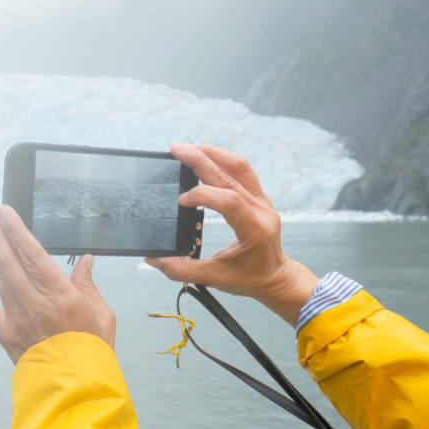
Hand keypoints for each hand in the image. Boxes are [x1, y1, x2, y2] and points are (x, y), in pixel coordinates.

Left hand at [0, 205, 115, 362]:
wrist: (76, 388)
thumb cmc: (93, 351)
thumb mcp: (102, 313)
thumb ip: (88, 284)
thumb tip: (85, 261)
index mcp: (59, 293)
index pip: (31, 251)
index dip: (15, 228)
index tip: (6, 211)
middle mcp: (33, 300)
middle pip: (9, 258)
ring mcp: (16, 317)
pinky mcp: (5, 333)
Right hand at [144, 143, 317, 325]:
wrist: (276, 278)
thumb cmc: (249, 279)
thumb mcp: (214, 278)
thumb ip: (182, 269)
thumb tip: (153, 259)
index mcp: (254, 230)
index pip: (229, 201)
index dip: (202, 195)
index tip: (181, 201)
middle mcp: (262, 210)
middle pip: (232, 174)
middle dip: (202, 159)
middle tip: (176, 149)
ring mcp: (263, 201)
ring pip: (240, 166)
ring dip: (213, 153)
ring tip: (188, 149)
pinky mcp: (259, 197)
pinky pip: (242, 171)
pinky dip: (221, 160)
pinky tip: (204, 158)